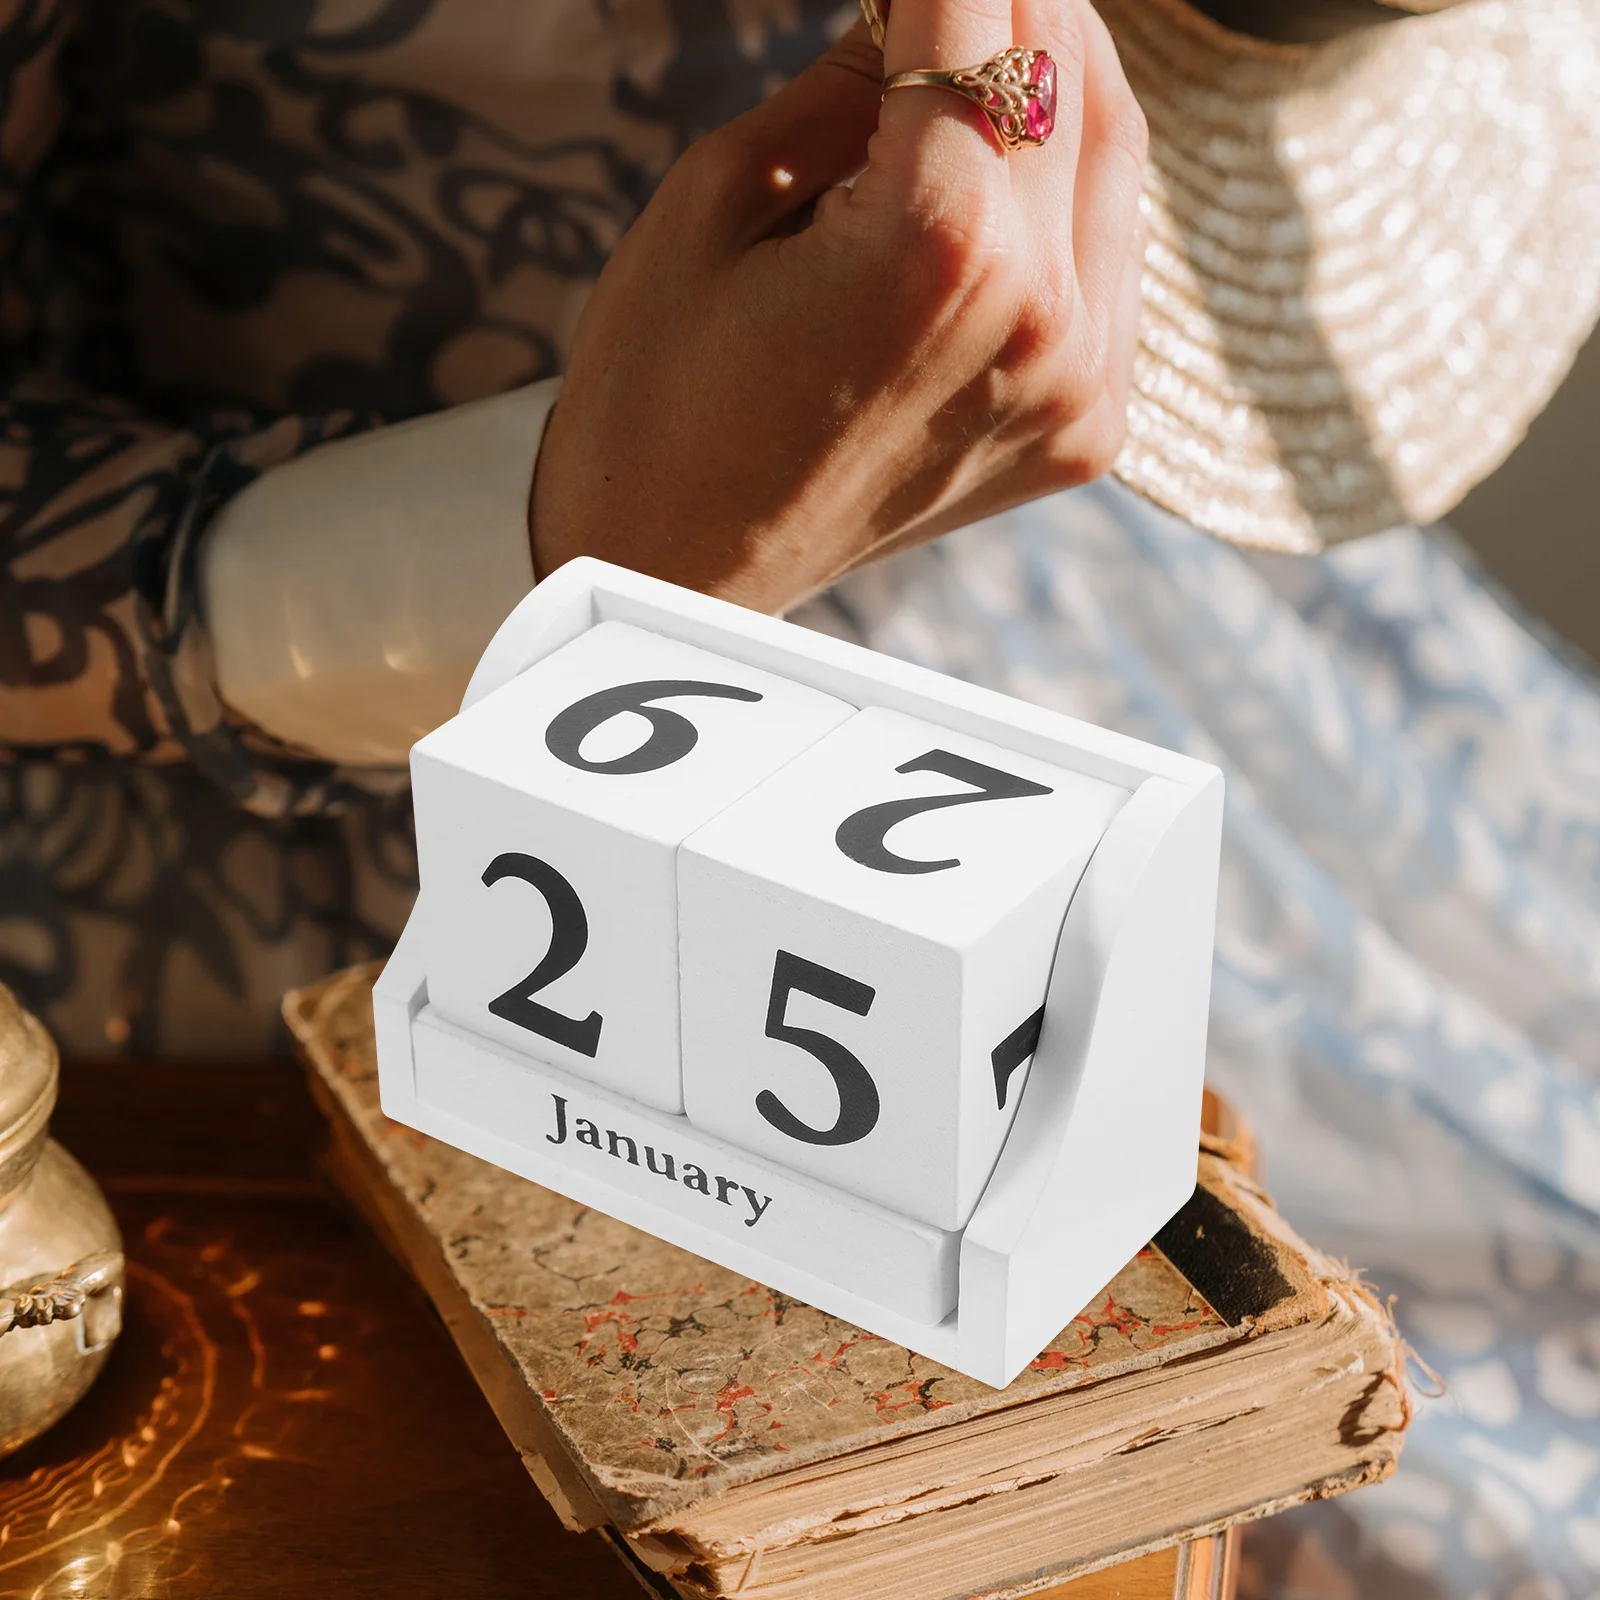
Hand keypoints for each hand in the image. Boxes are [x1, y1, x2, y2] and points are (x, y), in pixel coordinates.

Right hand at [530, 0, 1147, 612]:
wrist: (675, 568)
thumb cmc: (656, 394)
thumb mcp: (716, 203)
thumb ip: (844, 83)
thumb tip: (919, 11)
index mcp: (937, 243)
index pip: (976, 8)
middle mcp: (1039, 313)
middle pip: (1068, 64)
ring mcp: (1076, 384)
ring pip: (1115, 153)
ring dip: (1060, 64)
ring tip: (982, 31)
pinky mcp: (1081, 430)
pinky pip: (1113, 260)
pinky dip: (1073, 181)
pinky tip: (1010, 152)